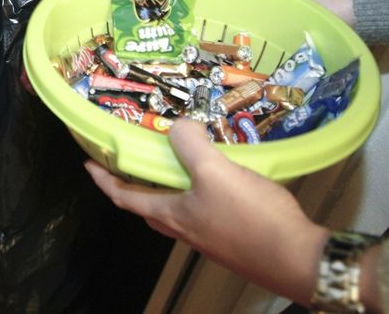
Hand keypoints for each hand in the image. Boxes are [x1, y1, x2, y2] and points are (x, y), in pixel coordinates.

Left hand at [84, 118, 327, 303]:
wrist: (299, 259)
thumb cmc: (252, 219)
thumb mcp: (216, 172)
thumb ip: (190, 146)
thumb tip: (178, 128)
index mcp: (171, 215)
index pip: (124, 196)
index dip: (104, 179)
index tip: (89, 164)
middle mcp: (185, 229)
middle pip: (149, 206)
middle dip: (136, 184)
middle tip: (134, 162)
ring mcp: (210, 237)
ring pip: (179, 209)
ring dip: (172, 187)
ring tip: (180, 162)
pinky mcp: (235, 238)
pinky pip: (207, 211)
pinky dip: (203, 192)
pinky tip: (221, 178)